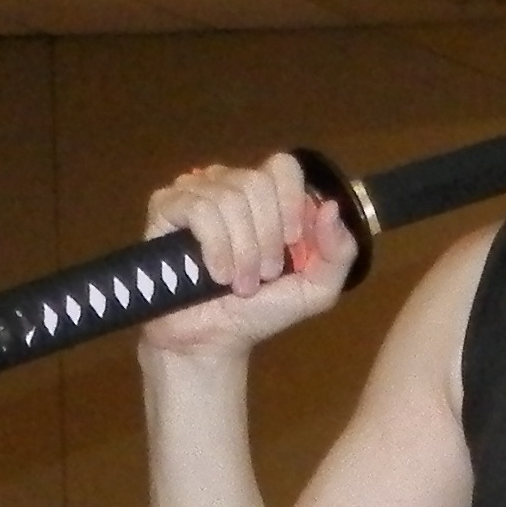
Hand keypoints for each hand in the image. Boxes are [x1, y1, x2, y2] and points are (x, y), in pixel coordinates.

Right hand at [137, 154, 356, 357]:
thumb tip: (329, 207)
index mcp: (266, 197)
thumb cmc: (260, 310)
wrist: (213, 339)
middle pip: (256, 182)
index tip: (293, 242)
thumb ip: (339, 253)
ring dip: (243, 250)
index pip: (283, 166)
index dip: (291, 201)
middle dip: (267, 236)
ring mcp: (195, 192)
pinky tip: (217, 274)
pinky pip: (198, 209)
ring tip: (240, 283)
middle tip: (265, 274)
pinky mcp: (166, 206)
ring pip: (228, 197)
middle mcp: (229, 185)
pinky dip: (216, 247)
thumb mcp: (317, 289)